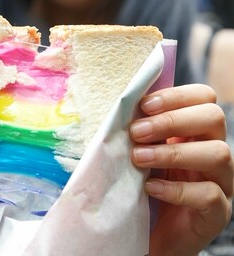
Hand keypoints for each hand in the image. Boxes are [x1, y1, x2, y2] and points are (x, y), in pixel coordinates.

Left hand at [130, 84, 232, 255]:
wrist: (144, 236)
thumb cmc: (140, 189)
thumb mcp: (139, 155)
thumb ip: (139, 133)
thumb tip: (123, 106)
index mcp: (195, 133)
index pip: (203, 98)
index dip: (176, 97)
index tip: (143, 106)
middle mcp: (213, 152)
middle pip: (213, 118)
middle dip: (171, 121)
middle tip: (137, 132)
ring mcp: (220, 182)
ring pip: (217, 154)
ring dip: (173, 153)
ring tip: (138, 158)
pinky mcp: (217, 213)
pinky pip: (209, 194)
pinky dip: (177, 189)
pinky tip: (150, 189)